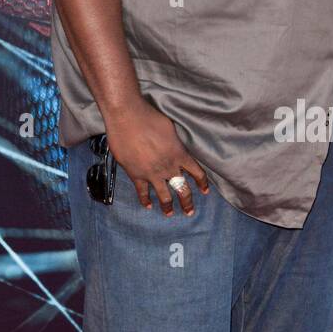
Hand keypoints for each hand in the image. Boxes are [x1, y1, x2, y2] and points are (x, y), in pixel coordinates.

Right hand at [104, 98, 208, 215]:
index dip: (202, 183)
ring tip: (169, 214)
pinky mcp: (136, 175)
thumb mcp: (170, 128)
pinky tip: (148, 206)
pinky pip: (142, 192)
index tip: (205, 191)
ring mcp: (152, 173)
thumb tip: (175, 145)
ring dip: (168, 207)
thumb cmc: (149, 117)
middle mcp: (169, 167)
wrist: (127, 118)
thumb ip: (175, 141)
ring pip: (164, 196)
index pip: (197, 173)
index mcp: (179, 154)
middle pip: (183, 190)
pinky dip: (145, 200)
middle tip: (189, 211)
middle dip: (187, 202)